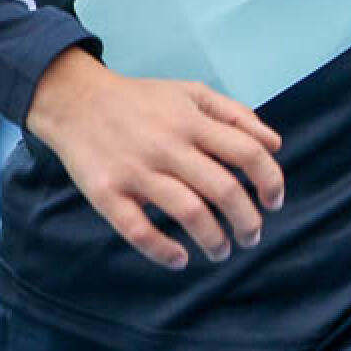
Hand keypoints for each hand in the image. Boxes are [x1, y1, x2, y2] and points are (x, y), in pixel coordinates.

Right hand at [26, 47, 284, 269]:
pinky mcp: (107, 193)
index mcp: (190, 120)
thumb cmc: (140, 100)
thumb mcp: (189, 92)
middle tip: (251, 236)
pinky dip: (164, 252)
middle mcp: (167, 145)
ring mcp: (136, 170)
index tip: (273, 202)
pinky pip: (138, 230)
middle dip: (248, 221)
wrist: (75, 100)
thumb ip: (234, 114)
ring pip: (188, 212)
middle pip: (223, 189)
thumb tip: (275, 144)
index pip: (247, 152)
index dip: (270, 181)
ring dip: (214, 240)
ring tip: (221, 250)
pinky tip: (180, 258)